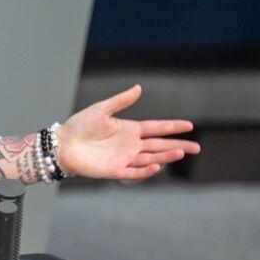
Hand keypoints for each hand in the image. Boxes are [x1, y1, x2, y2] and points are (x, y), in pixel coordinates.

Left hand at [56, 84, 200, 180]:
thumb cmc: (80, 126)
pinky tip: (157, 166)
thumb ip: (121, 101)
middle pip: (159, 145)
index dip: (172, 127)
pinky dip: (145, 171)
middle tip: (197, 147)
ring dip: (165, 156)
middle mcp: (130, 145)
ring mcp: (124, 158)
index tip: (189, 126)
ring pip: (150, 158)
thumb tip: (139, 88)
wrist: (63, 144)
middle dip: (178, 146)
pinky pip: (133, 172)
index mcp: (129, 130)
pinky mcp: (115, 170)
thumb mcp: (102, 109)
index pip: (156, 128)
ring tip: (181, 153)